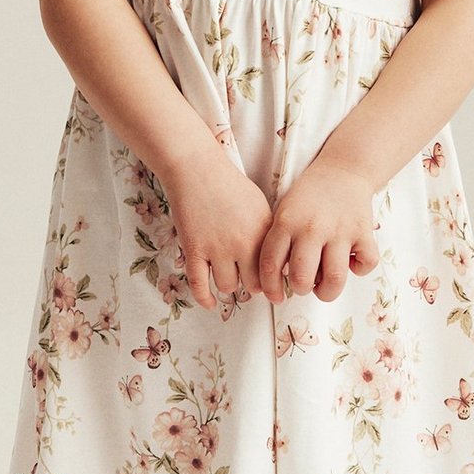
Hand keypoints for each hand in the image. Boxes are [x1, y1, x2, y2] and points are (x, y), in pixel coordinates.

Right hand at [164, 142, 275, 310]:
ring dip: (228, 286)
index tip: (272, 287)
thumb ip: (269, 235)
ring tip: (228, 277)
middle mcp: (242, 244)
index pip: (274, 272)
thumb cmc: (231, 186)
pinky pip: (199, 284)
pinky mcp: (194, 250)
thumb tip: (279, 263)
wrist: (197, 170)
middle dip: (252, 285)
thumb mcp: (261, 207)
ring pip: (227, 287)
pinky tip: (209, 303)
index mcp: (263, 233)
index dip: (274, 282)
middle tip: (249, 282)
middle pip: (253, 285)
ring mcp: (216, 248)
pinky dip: (204, 298)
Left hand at [258, 155, 380, 304]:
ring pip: (334, 279)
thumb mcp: (284, 212)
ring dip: (327, 291)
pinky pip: (365, 264)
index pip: (270, 265)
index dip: (270, 288)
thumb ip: (278, 243)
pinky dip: (359, 269)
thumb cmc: (309, 197)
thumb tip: (276, 282)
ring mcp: (340, 230)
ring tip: (324, 285)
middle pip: (302, 278)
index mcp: (286, 222)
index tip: (275, 296)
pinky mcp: (364, 232)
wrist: (343, 170)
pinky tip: (351, 261)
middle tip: (303, 285)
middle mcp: (312, 228)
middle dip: (300, 290)